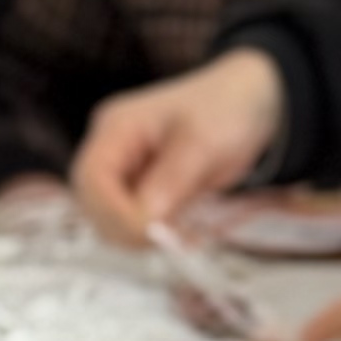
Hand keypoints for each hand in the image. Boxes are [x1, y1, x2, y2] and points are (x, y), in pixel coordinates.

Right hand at [72, 51, 284, 244]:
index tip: (149, 232)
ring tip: (180, 233)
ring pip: (110, 217)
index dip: (113, 211)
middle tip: (169, 239)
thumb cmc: (226, 110)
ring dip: (139, 233)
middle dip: (125, 227)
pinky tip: (181, 231)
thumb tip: (143, 223)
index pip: (91, 178)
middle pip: (93, 202)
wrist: (249, 100)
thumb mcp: (203, 143)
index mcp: (117, 127)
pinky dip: (153, 232)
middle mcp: (111, 149)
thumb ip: (171, 181)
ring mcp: (125, 169)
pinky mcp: (142, 187)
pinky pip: (134, 219)